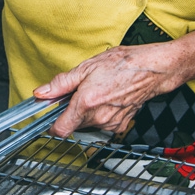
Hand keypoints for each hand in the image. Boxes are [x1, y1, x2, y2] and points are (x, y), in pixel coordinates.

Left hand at [34, 30, 194, 137]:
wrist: (152, 69)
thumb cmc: (122, 64)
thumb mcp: (86, 67)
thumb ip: (61, 83)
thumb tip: (42, 93)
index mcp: (86, 103)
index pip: (60, 130)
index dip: (52, 125)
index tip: (51, 118)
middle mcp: (98, 118)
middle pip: (73, 125)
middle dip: (71, 112)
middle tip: (78, 93)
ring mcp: (110, 124)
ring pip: (87, 125)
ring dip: (86, 113)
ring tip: (96, 93)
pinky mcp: (120, 126)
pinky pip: (102, 124)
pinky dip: (100, 115)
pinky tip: (107, 99)